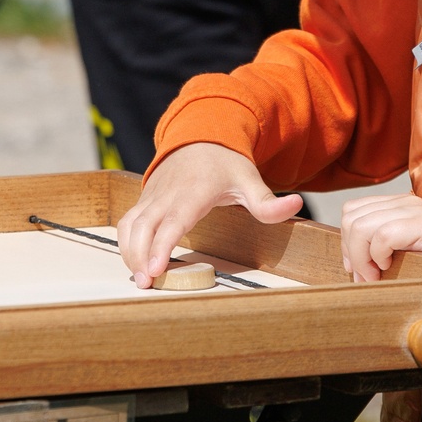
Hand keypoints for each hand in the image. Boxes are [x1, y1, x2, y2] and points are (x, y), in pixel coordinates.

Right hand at [115, 142, 301, 287]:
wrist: (200, 137)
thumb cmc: (225, 163)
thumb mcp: (250, 180)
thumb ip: (269, 202)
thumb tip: (295, 204)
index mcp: (192, 192)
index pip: (172, 223)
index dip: (161, 246)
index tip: (154, 269)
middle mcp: (167, 195)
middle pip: (143, 227)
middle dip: (139, 256)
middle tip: (146, 284)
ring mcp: (152, 197)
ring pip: (130, 226)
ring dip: (129, 252)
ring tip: (139, 279)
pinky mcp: (144, 200)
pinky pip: (127, 222)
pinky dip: (126, 243)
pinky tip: (135, 262)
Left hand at [339, 192, 421, 281]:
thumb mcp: (402, 248)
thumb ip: (378, 247)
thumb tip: (351, 266)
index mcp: (396, 204)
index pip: (353, 211)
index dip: (346, 240)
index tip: (354, 266)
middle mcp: (402, 202)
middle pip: (351, 218)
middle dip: (350, 251)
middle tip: (363, 275)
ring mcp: (412, 210)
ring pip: (361, 227)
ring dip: (362, 257)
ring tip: (375, 274)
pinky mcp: (421, 223)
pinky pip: (383, 236)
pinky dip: (378, 255)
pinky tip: (388, 266)